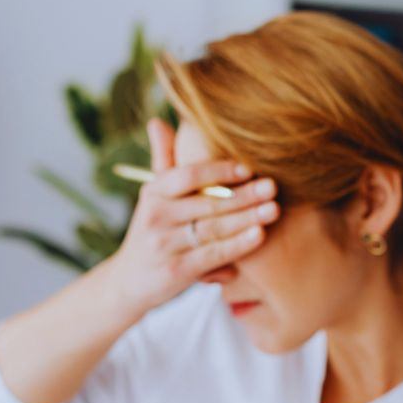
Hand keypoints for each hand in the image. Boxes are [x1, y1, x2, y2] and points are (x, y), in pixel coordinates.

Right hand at [110, 118, 278, 311]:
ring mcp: (164, 245)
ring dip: (246, 218)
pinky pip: (213, 254)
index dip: (219, 170)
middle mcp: (155, 216)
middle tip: (272, 186)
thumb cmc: (153, 231)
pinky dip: (238, 245)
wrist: (129, 282)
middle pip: (206, 202)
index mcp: (153, 192)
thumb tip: (157, 121)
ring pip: (213, 228)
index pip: (187, 175)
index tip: (248, 168)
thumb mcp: (152, 196)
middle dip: (243, 195)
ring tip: (273, 209)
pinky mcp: (175, 271)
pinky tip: (259, 235)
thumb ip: (163, 161)